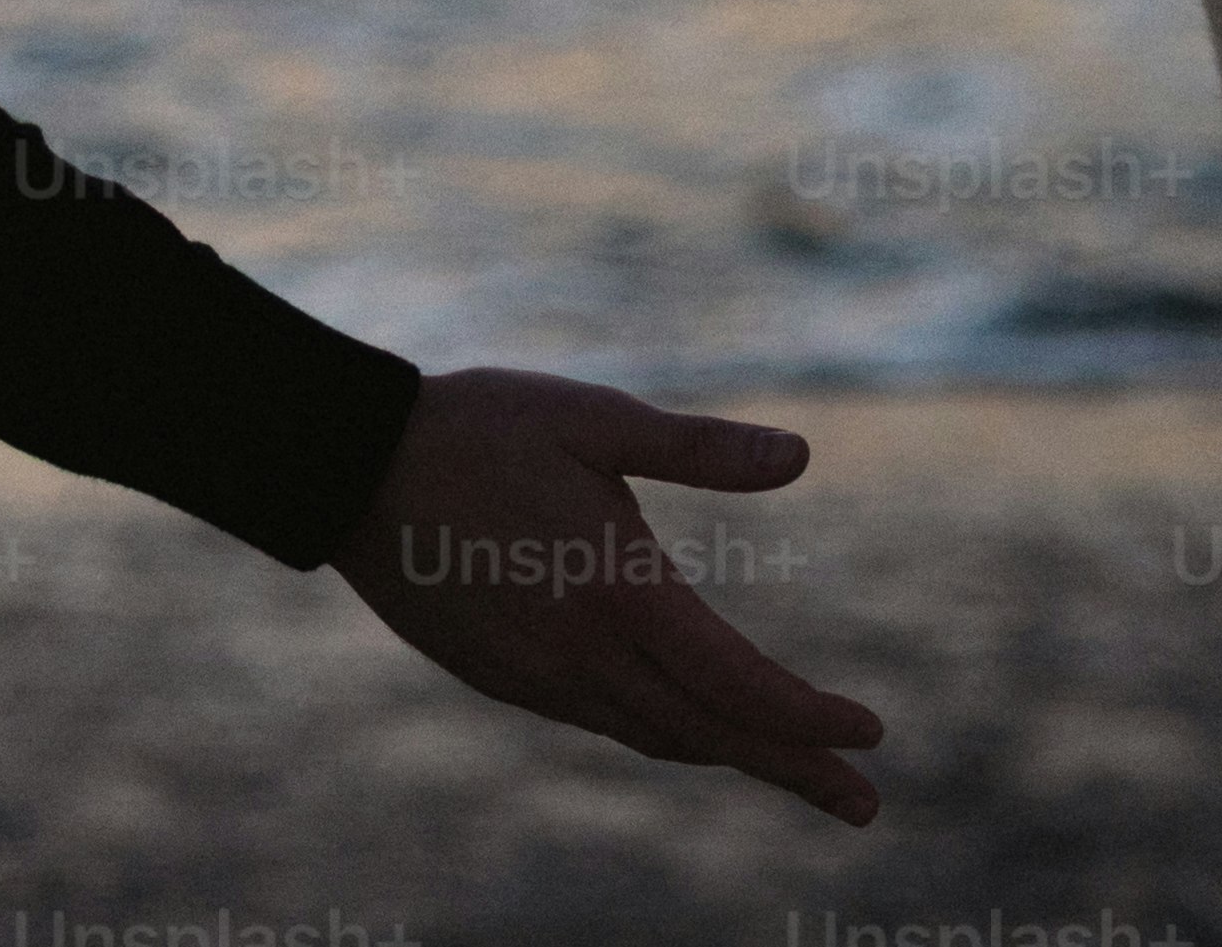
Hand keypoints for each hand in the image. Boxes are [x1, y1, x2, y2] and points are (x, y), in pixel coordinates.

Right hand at [336, 366, 884, 824]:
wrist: (351, 471)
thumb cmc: (479, 427)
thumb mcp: (593, 417)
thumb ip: (698, 448)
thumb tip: (802, 454)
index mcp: (619, 592)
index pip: (739, 684)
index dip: (809, 720)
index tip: (870, 737)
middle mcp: (585, 656)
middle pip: (712, 734)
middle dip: (794, 771)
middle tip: (863, 804)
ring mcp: (541, 680)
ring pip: (659, 735)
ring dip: (733, 755)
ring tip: (795, 771)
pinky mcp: (507, 680)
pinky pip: (608, 722)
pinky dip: (668, 732)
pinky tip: (690, 724)